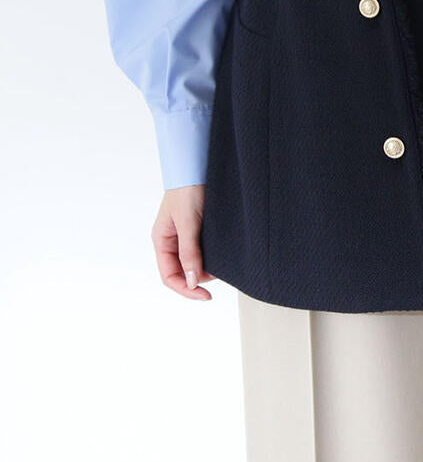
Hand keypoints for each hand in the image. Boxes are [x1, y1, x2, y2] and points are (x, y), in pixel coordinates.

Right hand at [153, 184, 215, 299]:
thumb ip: (189, 252)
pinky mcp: (197, 227)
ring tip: (222, 265)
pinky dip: (210, 256)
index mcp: (161, 241)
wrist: (198, 165)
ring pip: (193, 262)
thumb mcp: (188, 223)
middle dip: (198, 279)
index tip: (206, 296)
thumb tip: (192, 281)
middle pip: (181, 272)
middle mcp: (171, 241)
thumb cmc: (187, 190)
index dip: (186, 290)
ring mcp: (184, 235)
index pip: (169, 276)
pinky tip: (221, 254)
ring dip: (206, 267)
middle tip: (219, 277)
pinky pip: (201, 249)